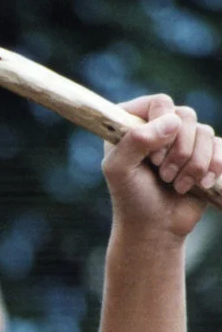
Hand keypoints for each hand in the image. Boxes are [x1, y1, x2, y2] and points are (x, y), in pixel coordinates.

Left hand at [103, 94, 221, 239]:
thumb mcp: (119, 170)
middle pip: (186, 116)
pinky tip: (200, 184)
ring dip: (193, 165)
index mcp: (133, 123)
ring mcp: (183, 139)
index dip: (161, 127)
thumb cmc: (132, 199)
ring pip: (205, 132)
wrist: (155, 229)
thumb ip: (135, 140)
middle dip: (178, 151)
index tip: (152, 157)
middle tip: (164, 176)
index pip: (160, 103)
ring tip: (177, 185)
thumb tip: (173, 121)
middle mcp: (159, 126)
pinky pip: (220, 146)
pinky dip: (213, 167)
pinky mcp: (204, 154)